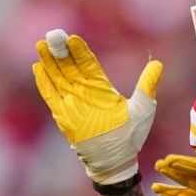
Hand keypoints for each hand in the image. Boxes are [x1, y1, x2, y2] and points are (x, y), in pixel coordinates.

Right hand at [33, 29, 162, 183]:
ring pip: (57, 77)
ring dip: (49, 62)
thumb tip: (158, 63)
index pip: (88, 64)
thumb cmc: (130, 136)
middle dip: (61, 51)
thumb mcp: (143, 108)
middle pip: (69, 67)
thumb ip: (147, 85)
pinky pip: (51, 96)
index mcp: (102, 88)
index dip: (80, 51)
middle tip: (54, 34)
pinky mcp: (64, 116)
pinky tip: (37, 68)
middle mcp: (85, 92)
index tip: (73, 38)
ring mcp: (73, 103)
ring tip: (42, 45)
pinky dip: (44, 83)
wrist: (116, 160)